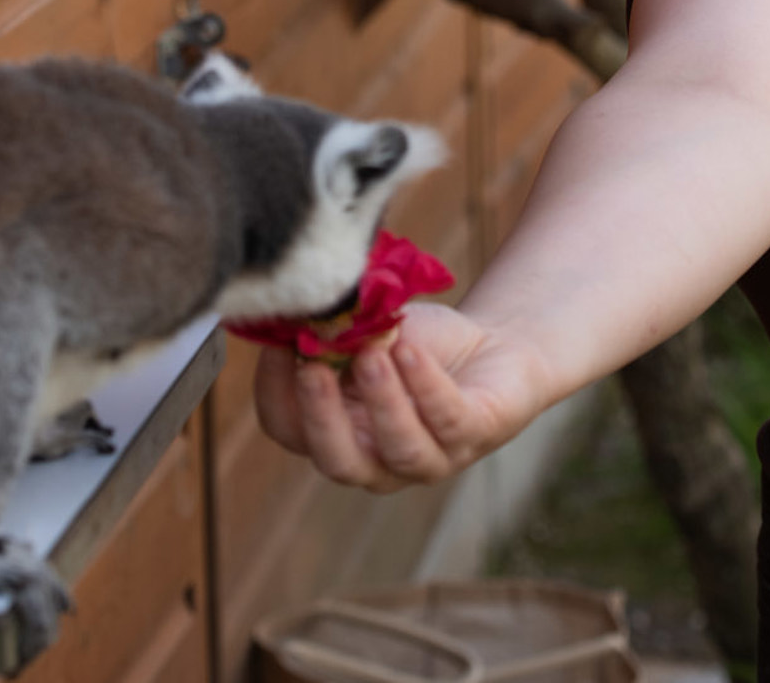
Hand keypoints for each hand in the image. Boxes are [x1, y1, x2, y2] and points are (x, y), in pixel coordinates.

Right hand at [251, 302, 547, 492]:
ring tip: (372, 353)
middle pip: (338, 461)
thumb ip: (334, 331)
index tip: (277, 342)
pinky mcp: (474, 436)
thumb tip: (295, 309)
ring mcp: (429, 458)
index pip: (290, 430)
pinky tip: (410, 350)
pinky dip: (426, 384)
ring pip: (401, 449)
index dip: (276, 392)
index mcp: (339, 432)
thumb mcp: (369, 332)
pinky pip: (448, 420)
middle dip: (321, 417)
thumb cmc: (420, 344)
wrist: (493, 344)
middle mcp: (378, 459)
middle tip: (312, 370)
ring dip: (382, 401)